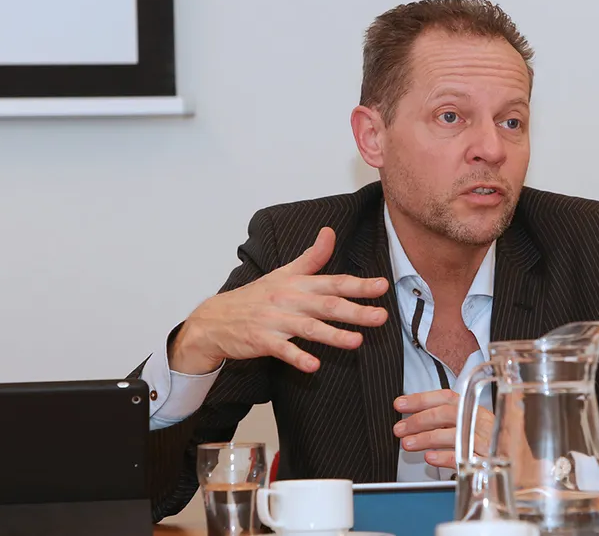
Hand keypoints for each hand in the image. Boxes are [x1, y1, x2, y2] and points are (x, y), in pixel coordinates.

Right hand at [170, 227, 389, 374]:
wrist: (215, 318)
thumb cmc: (256, 296)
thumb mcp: (284, 273)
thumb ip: (312, 257)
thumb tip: (329, 233)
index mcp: (298, 284)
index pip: (334, 282)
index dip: (359, 284)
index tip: (383, 285)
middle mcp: (289, 299)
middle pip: (327, 305)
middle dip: (356, 311)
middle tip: (382, 317)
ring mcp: (275, 320)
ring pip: (308, 328)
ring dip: (333, 335)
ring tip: (356, 342)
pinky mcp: (262, 340)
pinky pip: (282, 350)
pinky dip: (297, 357)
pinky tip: (314, 366)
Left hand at [392, 389, 493, 469]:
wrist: (518, 462)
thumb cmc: (489, 441)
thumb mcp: (471, 424)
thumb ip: (448, 419)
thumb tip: (416, 416)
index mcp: (473, 408)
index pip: (445, 398)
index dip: (421, 399)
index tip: (400, 404)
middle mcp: (479, 421)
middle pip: (447, 414)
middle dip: (419, 420)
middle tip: (400, 428)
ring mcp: (484, 441)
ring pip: (453, 434)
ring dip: (426, 438)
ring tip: (408, 444)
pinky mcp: (486, 461)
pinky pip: (463, 457)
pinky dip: (444, 456)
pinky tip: (430, 457)